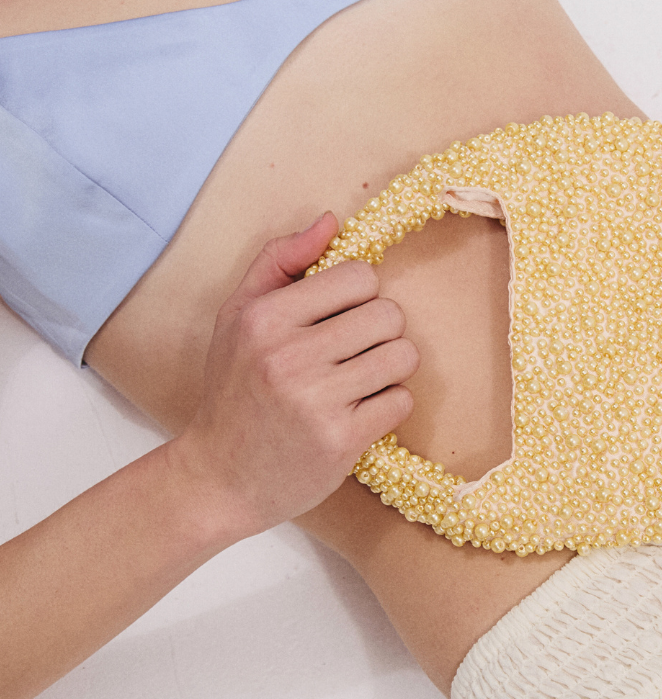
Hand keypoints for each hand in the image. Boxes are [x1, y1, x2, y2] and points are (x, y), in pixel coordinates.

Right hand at [167, 213, 418, 538]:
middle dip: (380, 332)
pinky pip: (402, 401)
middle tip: (353, 353)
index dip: (359, 295)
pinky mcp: (342, 440)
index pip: (359, 276)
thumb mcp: (237, 317)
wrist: (219, 478)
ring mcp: (317, 400)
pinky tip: (359, 413)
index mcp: (265, 317)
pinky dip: (388, 407)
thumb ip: (279, 262)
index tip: (340, 317)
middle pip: (389, 314)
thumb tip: (330, 220)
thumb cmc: (233, 392)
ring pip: (404, 356)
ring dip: (390, 369)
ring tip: (360, 381)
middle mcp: (289, 356)